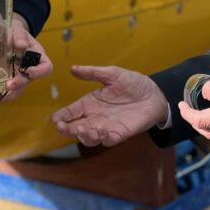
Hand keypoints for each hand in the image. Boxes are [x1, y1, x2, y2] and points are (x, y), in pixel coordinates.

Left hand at [0, 14, 53, 101]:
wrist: (4, 33)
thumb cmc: (14, 31)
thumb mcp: (17, 29)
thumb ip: (19, 35)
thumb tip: (21, 45)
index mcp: (38, 56)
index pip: (46, 67)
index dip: (40, 72)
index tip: (29, 71)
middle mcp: (30, 68)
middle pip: (30, 80)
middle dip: (19, 84)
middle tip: (8, 85)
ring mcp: (19, 74)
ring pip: (19, 88)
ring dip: (10, 94)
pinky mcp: (8, 78)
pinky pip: (8, 89)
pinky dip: (1, 94)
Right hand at [52, 65, 168, 146]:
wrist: (154, 94)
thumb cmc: (133, 83)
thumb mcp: (112, 74)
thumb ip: (92, 72)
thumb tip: (72, 68)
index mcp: (90, 103)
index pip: (71, 112)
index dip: (62, 116)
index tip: (55, 119)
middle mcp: (95, 117)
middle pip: (75, 128)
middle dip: (67, 129)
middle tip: (62, 126)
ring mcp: (107, 127)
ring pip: (89, 138)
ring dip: (83, 135)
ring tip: (81, 129)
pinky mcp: (120, 133)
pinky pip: (108, 140)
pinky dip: (103, 138)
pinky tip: (101, 131)